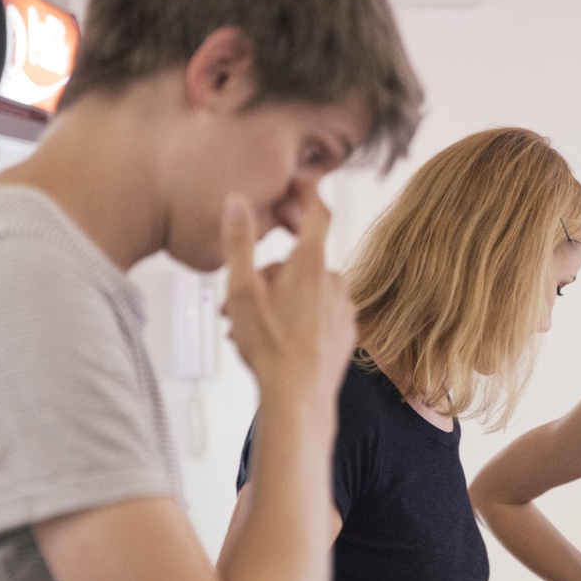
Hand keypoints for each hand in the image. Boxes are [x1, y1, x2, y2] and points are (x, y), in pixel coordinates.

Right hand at [221, 181, 354, 399]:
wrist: (299, 398)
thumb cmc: (270, 348)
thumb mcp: (241, 290)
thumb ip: (239, 243)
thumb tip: (237, 201)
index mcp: (310, 265)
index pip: (317, 211)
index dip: (306, 191)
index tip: (296, 182)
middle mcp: (334, 281)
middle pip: (298, 259)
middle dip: (267, 273)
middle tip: (234, 300)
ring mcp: (343, 308)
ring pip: (305, 290)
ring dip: (278, 300)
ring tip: (249, 329)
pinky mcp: (346, 332)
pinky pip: (319, 313)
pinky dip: (297, 319)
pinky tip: (276, 340)